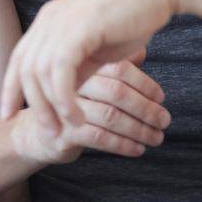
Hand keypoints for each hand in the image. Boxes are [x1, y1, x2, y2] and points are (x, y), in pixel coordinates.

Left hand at [0, 0, 181, 131]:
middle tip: (45, 133)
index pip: (19, 58)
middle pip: (24, 69)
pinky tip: (76, 117)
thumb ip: (76, 67)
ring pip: (40, 73)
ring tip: (64, 130)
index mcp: (49, 20)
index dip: (9, 88)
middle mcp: (49, 19)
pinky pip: (60, 71)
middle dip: (29, 104)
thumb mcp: (96, 47)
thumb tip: (62, 95)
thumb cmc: (132, 18)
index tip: (7, 115)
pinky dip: (64, 99)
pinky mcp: (79, 29)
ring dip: (49, 107)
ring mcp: (61, 21)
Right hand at [6, 51, 170, 165]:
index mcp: (79, 65)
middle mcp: (70, 83)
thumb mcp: (89, 81)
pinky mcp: (62, 131)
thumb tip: (141, 51)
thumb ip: (112, 66)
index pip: (118, 69)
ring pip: (111, 116)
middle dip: (146, 108)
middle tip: (164, 120)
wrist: (36, 132)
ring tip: (156, 138)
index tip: (161, 98)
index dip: (144, 83)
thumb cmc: (70, 104)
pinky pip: (99, 137)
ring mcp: (64, 107)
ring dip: (139, 129)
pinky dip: (123, 145)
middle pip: (117, 92)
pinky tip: (137, 149)